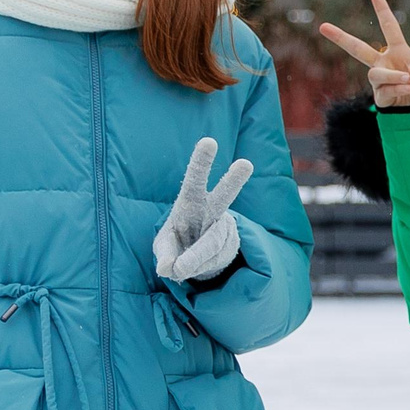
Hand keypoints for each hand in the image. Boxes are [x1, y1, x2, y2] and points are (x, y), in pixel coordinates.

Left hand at [153, 137, 253, 281]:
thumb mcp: (163, 246)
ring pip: (212, 244)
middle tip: (246, 164)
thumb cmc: (176, 242)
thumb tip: (168, 269)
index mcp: (190, 201)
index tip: (209, 141)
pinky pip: (214, 261)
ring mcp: (225, 227)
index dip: (201, 161)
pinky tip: (197, 265)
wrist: (198, 258)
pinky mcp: (232, 244)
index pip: (195, 180)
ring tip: (181, 268)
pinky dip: (201, 268)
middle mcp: (212, 210)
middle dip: (234, 180)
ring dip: (195, 259)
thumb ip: (164, 255)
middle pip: (224, 195)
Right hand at [320, 0, 409, 108]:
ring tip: (409, 81)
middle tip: (323, 27)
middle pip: (358, 49)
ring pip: (375, 74)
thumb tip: (409, 70)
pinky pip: (382, 92)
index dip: (383, 12)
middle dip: (340, 38)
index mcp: (399, 52)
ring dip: (392, 76)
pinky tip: (407, 89)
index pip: (390, 28)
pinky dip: (395, 90)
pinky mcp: (382, 98)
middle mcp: (385, 63)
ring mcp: (382, 81)